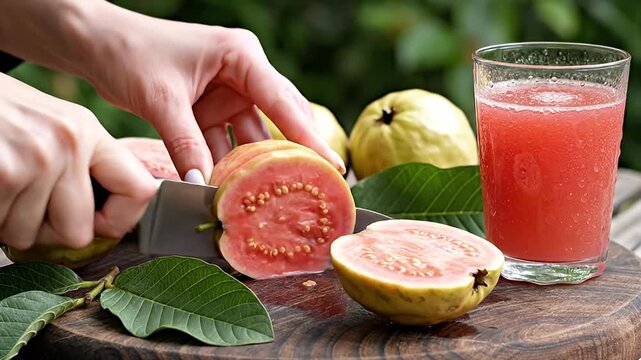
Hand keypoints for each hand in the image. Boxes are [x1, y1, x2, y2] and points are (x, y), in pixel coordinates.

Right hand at [0, 74, 155, 249]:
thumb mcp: (50, 124)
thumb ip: (80, 164)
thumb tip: (104, 221)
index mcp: (87, 131)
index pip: (140, 191)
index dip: (119, 221)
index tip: (96, 223)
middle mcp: (68, 143)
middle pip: (78, 233)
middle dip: (47, 231)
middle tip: (25, 206)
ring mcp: (35, 159)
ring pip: (29, 236)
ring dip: (8, 222)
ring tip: (0, 185)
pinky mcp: (4, 174)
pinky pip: (0, 230)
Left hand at [82, 5, 345, 180]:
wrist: (96, 45)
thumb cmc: (130, 53)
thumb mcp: (162, 99)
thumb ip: (186, 143)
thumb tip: (203, 186)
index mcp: (241, 56)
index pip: (282, 100)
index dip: (308, 137)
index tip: (331, 166)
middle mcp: (242, 73)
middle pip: (277, 118)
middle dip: (291, 153)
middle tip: (314, 187)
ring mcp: (227, 93)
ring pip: (250, 136)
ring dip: (254, 165)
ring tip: (273, 197)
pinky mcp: (210, 110)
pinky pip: (225, 142)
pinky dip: (226, 164)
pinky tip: (233, 188)